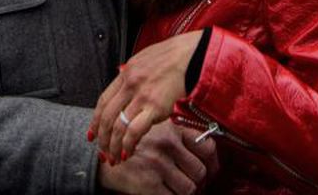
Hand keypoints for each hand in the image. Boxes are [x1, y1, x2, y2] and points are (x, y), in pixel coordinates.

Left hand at [90, 31, 201, 162]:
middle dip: (102, 138)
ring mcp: (141, 96)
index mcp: (126, 73)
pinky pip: (134, 130)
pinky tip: (128, 152)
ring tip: (114, 158)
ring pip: (117, 127)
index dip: (95, 120)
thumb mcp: (145, 59)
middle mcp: (130, 85)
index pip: (103, 101)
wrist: (193, 55)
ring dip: (113, 146)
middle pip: (107, 116)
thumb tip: (125, 83)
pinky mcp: (155, 107)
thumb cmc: (174, 57)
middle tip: (102, 152)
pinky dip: (128, 144)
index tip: (93, 133)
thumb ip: (133, 74)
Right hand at [97, 121, 217, 193]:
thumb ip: (179, 138)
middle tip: (195, 186)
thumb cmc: (135, 146)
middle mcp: (167, 144)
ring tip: (179, 191)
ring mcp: (158, 164)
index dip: (213, 164)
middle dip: (200, 183)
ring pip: (190, 188)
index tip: (210, 171)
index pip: (208, 147)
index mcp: (173, 129)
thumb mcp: (157, 131)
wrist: (104, 157)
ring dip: (187, 193)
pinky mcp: (148, 183)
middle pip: (200, 171)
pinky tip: (167, 193)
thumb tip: (208, 157)